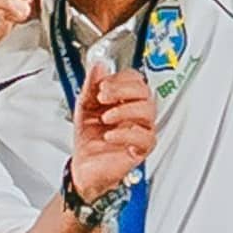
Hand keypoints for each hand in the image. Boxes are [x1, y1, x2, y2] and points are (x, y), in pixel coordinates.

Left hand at [68, 64, 157, 204]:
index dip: (120, 78)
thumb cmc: (88, 138)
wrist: (83, 166)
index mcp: (125, 100)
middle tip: (104, 96)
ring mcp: (140, 130)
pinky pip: (145, 138)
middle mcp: (136, 114)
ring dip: (124, 110)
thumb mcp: (85, 106)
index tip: (102, 85)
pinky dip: (126, 134)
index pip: (135, 79)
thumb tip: (99, 66)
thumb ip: (91, 85)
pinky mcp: (141, 149)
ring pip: (148, 112)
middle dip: (123, 90)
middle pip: (145, 92)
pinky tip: (109, 135)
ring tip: (106, 117)